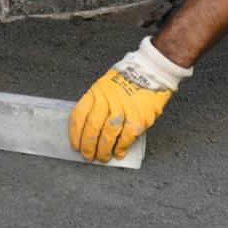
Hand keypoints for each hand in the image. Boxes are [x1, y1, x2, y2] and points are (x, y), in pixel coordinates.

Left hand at [67, 37, 191, 162]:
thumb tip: (89, 126)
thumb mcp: (105, 83)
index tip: (76, 145)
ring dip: (104, 150)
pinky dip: (121, 147)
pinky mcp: (138, 117)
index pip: (79, 116)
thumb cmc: (128, 77)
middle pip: (92, 128)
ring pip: (108, 136)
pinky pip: (126, 137)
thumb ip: (96, 102)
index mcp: (96, 92)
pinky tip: (119, 153)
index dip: (75, 134)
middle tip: (88, 156)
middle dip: (88, 147)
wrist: (151, 70)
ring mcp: (123, 109)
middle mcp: (107, 101)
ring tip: (103, 157)